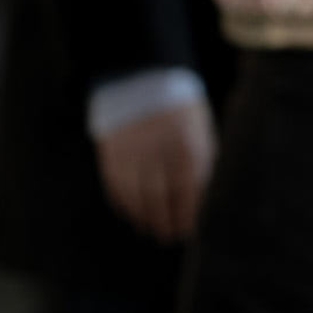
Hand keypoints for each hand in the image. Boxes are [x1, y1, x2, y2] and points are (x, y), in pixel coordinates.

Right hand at [96, 97, 217, 244]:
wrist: (142, 74)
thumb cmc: (181, 110)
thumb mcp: (201, 131)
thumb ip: (201, 164)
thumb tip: (200, 202)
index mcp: (186, 144)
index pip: (187, 191)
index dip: (186, 215)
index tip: (188, 231)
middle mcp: (157, 149)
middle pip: (159, 198)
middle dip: (164, 222)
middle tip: (168, 237)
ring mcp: (131, 150)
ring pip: (135, 195)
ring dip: (143, 217)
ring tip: (149, 229)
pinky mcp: (111, 149)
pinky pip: (115, 184)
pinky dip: (123, 202)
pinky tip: (130, 213)